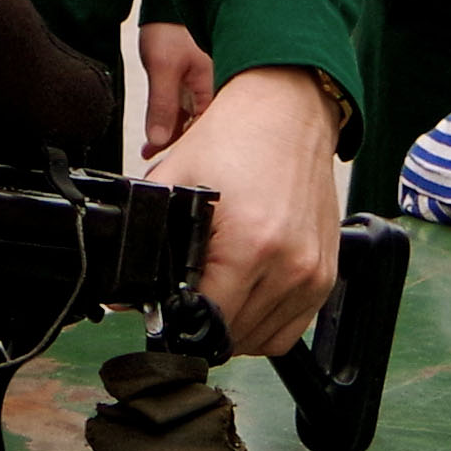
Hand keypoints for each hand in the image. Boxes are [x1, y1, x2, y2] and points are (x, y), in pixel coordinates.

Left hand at [133, 22, 218, 158]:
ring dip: (173, 139)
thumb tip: (158, 139)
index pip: (206, 132)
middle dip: (179, 151)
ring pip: (194, 126)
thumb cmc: (171, 29)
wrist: (165, 9)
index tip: (166, 168)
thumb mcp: (162, 67)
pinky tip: (156, 138)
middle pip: (202, 133)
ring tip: (150, 154)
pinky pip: (188, 115)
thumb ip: (161, 106)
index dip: (186, 153)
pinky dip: (173, 126)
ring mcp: (207, 92)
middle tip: (156, 167)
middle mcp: (217, 93)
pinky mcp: (197, 90)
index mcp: (217, 88)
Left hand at [141, 67, 343, 353]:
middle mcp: (289, 265)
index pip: (209, 320)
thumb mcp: (178, 178)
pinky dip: (264, 325)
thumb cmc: (238, 137)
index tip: (168, 309)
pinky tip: (245, 296)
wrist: (291, 110)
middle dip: (203, 324)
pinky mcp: (326, 275)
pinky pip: (291, 329)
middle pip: (234, 336)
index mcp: (251, 245)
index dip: (180, 321)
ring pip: (262, 339)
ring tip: (217, 293)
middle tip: (188, 297)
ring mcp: (313, 274)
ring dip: (234, 329)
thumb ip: (146, 235)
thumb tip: (124, 292)